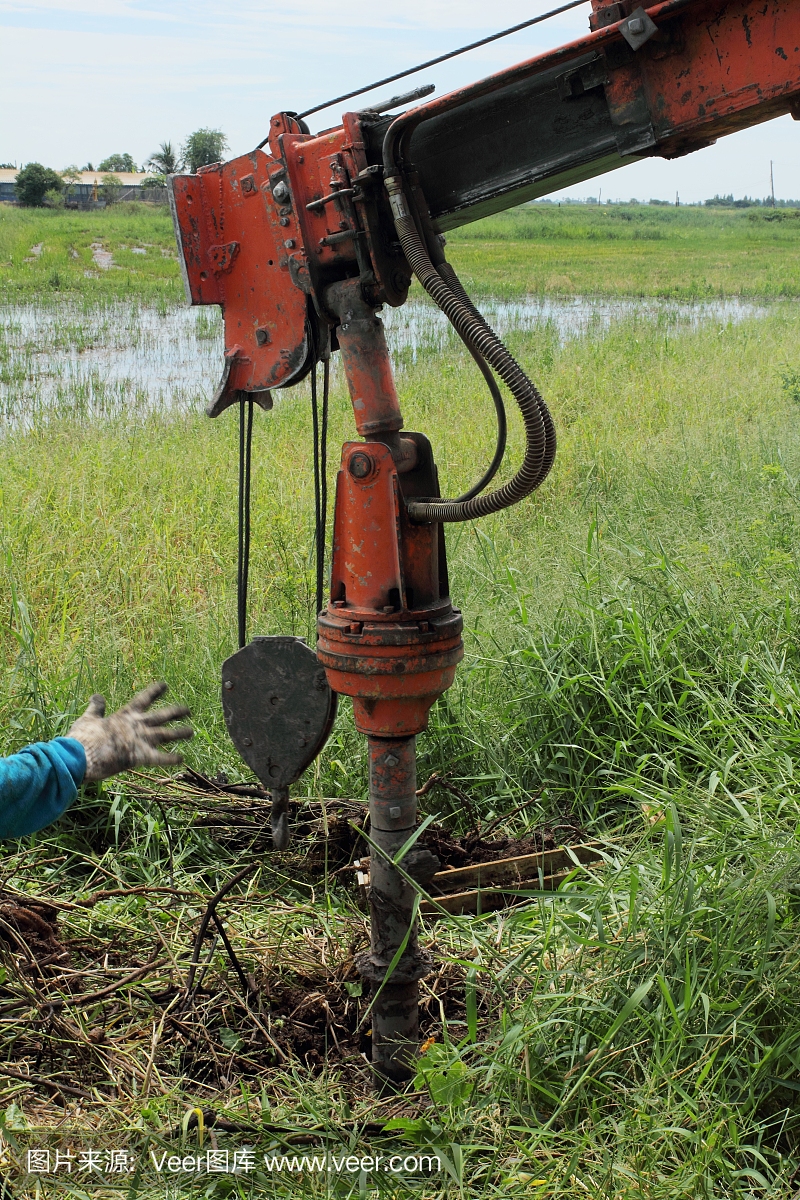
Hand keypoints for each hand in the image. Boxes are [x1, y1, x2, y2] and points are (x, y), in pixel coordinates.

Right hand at [68, 682, 192, 782]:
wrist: (80, 757)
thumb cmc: (82, 738)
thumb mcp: (89, 718)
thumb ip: (96, 707)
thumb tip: (97, 696)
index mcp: (125, 715)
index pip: (144, 698)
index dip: (155, 691)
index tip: (165, 685)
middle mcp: (137, 725)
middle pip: (162, 715)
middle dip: (176, 712)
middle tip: (188, 710)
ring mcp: (140, 740)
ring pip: (166, 734)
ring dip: (180, 733)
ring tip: (191, 732)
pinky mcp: (139, 756)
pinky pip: (159, 758)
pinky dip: (170, 759)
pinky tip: (182, 759)